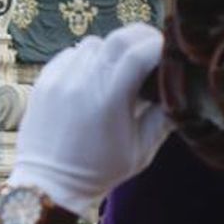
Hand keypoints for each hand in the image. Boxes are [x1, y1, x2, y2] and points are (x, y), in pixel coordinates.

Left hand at [9, 23, 170, 217]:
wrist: (48, 186)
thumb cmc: (98, 173)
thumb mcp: (141, 151)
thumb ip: (164, 118)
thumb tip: (179, 90)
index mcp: (110, 99)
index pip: (141, 51)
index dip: (160, 47)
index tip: (168, 55)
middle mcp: (83, 83)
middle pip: (119, 37)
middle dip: (141, 39)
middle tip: (150, 52)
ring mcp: (60, 80)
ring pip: (94, 43)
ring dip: (111, 51)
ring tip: (117, 71)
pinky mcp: (44, 82)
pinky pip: (70, 54)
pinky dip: (86, 60)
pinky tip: (91, 79)